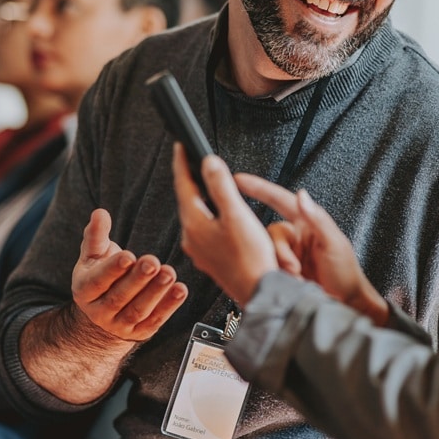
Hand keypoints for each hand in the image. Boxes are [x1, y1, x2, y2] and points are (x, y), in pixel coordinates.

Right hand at [70, 209, 186, 343]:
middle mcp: (100, 311)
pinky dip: (169, 305)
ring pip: (139, 310)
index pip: (97, 281)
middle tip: (152, 262)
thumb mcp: (93, 256)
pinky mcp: (140, 332)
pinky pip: (155, 320)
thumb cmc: (100, 275)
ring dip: (156, 292)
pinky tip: (181, 290)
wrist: (103, 316)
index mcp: (85, 290)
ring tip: (169, 273)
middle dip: (138, 279)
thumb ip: (97, 235)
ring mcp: (120, 325)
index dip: (112, 269)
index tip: (128, 256)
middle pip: (120, 296)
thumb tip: (100, 213)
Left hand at [172, 145, 277, 305]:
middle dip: (191, 179)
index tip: (180, 146)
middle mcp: (192, 238)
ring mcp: (199, 250)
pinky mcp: (210, 258)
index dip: (182, 162)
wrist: (258, 292)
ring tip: (207, 184)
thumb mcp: (237, 215)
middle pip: (188, 200)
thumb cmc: (250, 259)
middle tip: (192, 161)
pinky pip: (205, 229)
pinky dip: (209, 215)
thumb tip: (209, 163)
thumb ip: (221, 186)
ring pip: (196, 215)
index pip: (183, 185)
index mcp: (195, 224)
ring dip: (201, 198)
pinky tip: (220, 215)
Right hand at [235, 175, 388, 325]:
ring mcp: (288, 253)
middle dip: (280, 251)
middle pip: (271, 232)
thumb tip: (302, 196)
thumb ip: (318, 218)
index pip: (280, 199)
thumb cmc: (346, 274)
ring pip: (268, 251)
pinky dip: (276, 274)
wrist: (345, 305)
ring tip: (296, 278)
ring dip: (279, 265)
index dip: (259, 188)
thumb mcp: (334, 244)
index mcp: (307, 223)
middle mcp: (295, 236)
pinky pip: (268, 266)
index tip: (239, 180)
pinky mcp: (281, 270)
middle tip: (293, 268)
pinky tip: (287, 282)